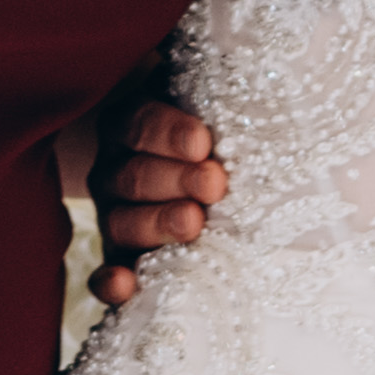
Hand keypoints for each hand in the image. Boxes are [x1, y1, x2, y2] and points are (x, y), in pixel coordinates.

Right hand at [89, 97, 224, 307]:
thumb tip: (268, 88)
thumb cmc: (221, 140)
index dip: (168, 133)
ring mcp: (114, 217)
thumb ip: (228, 105)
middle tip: (214, 185)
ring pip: (121, 222)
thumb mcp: (218, 113)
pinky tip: (125, 286)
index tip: (203, 143)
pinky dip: (112, 282)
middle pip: (133, 176)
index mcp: (130, 126)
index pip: (140, 123)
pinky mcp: (120, 260)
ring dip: (157, 224)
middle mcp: (115, 171)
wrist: (205, 185)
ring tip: (193, 223)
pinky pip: (106, 273)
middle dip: (176, 180)